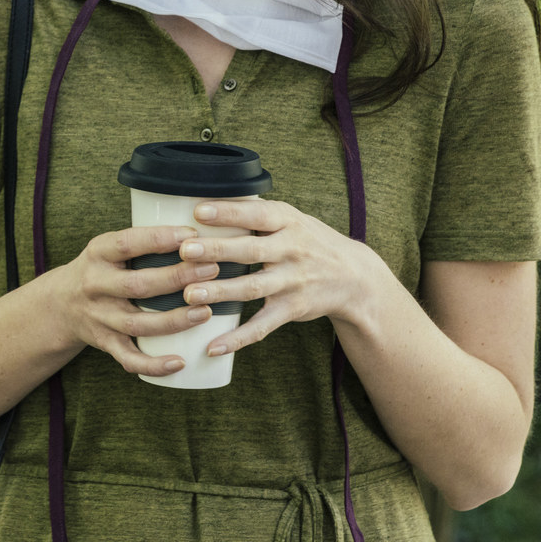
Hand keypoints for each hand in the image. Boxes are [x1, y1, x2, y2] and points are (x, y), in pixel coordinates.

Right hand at [52, 225, 222, 380]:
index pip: (127, 243)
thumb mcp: (109, 247)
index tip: (193, 235)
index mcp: (97, 254)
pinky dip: (154, 364)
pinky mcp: (105, 342)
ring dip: (174, 320)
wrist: (59, 304)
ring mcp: (99, 317)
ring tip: (205, 312)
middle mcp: (95, 285)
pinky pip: (129, 358)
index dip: (160, 239)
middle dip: (177, 278)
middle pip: (137, 285)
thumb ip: (143, 240)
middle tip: (212, 270)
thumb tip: (201, 229)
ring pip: (138, 324)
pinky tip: (180, 362)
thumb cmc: (102, 269)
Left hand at [175, 199, 392, 355]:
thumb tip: (210, 195)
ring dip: (222, 291)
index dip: (229, 212)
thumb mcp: (292, 219)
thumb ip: (257, 213)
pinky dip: (238, 338)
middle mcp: (292, 251)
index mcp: (288, 222)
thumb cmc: (309, 242)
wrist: (355, 277)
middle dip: (218, 250)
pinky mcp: (292, 309)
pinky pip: (263, 326)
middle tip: (185, 250)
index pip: (257, 215)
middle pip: (251, 250)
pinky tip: (213, 346)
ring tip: (190, 294)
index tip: (199, 211)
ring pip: (253, 288)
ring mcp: (293, 282)